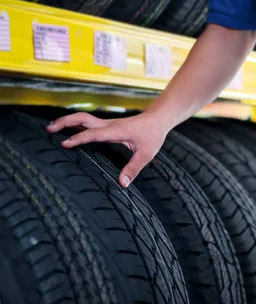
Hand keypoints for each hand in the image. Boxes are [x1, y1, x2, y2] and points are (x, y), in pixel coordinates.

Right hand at [46, 112, 167, 187]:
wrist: (158, 119)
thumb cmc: (153, 135)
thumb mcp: (147, 154)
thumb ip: (134, 168)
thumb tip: (122, 184)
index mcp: (116, 131)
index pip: (94, 134)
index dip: (79, 138)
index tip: (64, 144)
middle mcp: (109, 125)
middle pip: (83, 119)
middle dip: (65, 122)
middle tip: (48, 129)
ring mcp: (108, 124)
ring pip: (84, 119)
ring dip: (68, 121)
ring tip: (51, 128)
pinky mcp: (108, 126)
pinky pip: (88, 124)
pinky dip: (75, 125)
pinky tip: (67, 131)